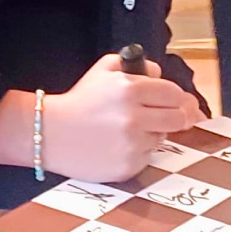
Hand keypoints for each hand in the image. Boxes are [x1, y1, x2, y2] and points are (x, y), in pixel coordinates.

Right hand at [45, 53, 203, 182]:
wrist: (51, 133)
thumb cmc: (80, 100)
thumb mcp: (105, 68)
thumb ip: (139, 65)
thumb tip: (161, 76)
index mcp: (130, 89)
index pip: (174, 93)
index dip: (178, 96)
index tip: (179, 101)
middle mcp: (133, 117)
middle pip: (178, 118)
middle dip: (177, 115)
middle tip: (170, 115)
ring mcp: (131, 145)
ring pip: (162, 138)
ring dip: (154, 133)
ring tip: (129, 128)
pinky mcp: (127, 166)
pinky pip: (148, 157)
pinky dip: (140, 151)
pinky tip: (120, 144)